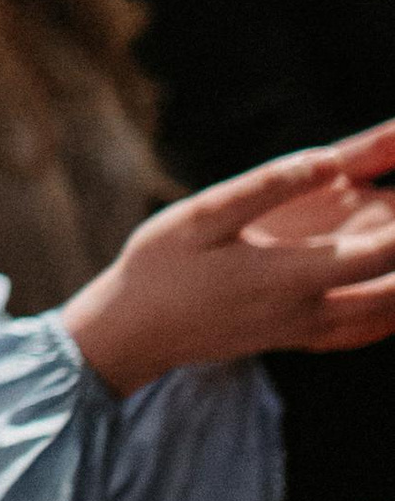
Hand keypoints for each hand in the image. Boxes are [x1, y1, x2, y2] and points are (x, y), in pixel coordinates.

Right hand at [63, 121, 394, 396]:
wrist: (132, 332)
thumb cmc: (160, 265)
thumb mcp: (203, 216)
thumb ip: (268, 187)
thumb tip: (330, 161)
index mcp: (286, 275)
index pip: (379, 252)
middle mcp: (307, 311)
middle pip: (394, 291)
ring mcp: (304, 331)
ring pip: (384, 315)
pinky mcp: (296, 340)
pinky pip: (362, 332)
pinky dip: (388, 314)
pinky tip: (392, 298)